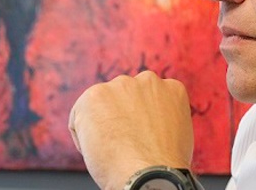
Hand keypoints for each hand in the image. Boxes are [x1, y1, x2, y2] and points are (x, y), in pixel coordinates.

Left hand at [69, 71, 193, 189]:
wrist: (148, 174)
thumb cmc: (163, 165)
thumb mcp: (176, 133)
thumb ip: (161, 118)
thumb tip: (147, 123)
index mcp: (172, 89)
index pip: (148, 99)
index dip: (140, 122)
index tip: (139, 139)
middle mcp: (148, 81)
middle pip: (124, 98)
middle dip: (120, 117)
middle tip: (123, 145)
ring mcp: (122, 86)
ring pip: (101, 105)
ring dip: (101, 124)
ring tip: (112, 150)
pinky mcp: (95, 95)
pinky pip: (79, 116)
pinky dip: (83, 136)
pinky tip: (98, 152)